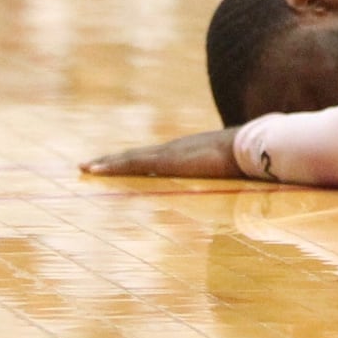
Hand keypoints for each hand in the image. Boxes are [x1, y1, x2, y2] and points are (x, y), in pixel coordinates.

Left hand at [80, 129, 241, 179]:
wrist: (253, 148)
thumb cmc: (250, 161)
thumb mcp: (237, 173)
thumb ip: (233, 179)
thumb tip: (246, 188)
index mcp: (190, 153)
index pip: (157, 158)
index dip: (137, 161)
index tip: (123, 165)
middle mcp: (175, 149)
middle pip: (137, 156)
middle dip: (114, 161)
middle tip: (91, 166)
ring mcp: (168, 154)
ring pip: (129, 159)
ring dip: (106, 164)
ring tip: (85, 168)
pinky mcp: (164, 161)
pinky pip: (131, 164)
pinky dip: (109, 167)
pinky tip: (92, 170)